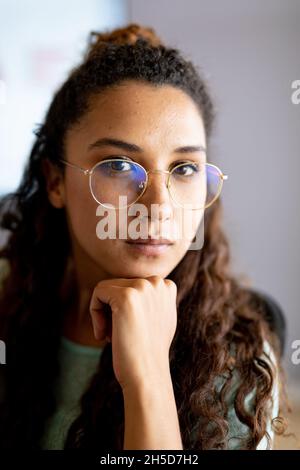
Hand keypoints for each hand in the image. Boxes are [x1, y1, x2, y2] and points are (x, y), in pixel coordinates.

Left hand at [89, 276, 177, 390]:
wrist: (147, 374)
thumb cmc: (148, 352)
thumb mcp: (158, 318)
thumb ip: (151, 299)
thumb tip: (138, 287)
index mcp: (166, 286)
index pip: (130, 285)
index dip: (123, 307)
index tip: (127, 329)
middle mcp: (157, 282)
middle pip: (117, 285)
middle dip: (111, 310)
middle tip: (115, 335)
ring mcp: (142, 287)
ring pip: (106, 289)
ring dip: (103, 313)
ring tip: (110, 335)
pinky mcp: (125, 296)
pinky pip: (98, 293)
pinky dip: (95, 314)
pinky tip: (103, 335)